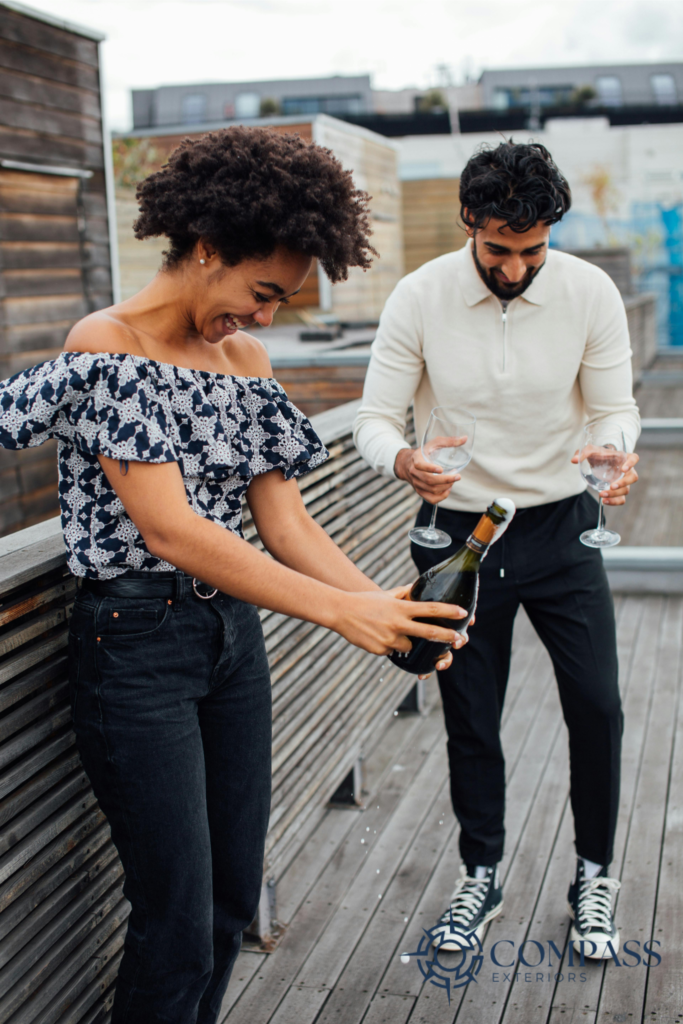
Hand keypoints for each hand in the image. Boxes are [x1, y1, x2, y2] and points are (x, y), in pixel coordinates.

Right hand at [335, 584, 468, 658]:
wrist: (341, 612)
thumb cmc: (365, 601)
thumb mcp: (387, 594)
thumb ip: (404, 593)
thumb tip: (416, 587)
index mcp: (401, 608)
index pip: (430, 610)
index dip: (449, 611)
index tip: (463, 612)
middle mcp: (397, 624)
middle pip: (428, 632)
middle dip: (446, 637)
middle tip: (459, 639)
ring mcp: (389, 639)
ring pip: (409, 647)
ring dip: (405, 642)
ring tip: (388, 631)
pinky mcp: (380, 650)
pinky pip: (392, 652)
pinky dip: (389, 646)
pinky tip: (376, 636)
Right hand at [394, 447, 461, 502]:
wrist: (408, 464)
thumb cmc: (424, 452)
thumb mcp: (434, 443)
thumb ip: (449, 441)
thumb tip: (465, 438)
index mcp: (416, 460)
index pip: (420, 466)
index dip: (430, 469)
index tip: (441, 469)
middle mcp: (414, 473)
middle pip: (429, 481)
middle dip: (446, 480)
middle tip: (458, 476)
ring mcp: (417, 484)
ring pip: (432, 490)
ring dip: (445, 487)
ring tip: (453, 480)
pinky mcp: (420, 492)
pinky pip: (431, 499)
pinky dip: (441, 497)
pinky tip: (448, 489)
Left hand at [571, 450, 639, 505]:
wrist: (599, 461)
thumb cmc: (599, 454)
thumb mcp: (591, 450)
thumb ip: (584, 453)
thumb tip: (574, 460)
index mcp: (623, 458)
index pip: (634, 458)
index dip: (631, 463)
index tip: (624, 469)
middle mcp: (627, 470)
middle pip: (633, 477)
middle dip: (624, 483)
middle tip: (611, 486)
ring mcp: (624, 482)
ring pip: (626, 490)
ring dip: (615, 494)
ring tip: (602, 495)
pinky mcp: (618, 491)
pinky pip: (621, 499)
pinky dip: (614, 502)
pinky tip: (604, 501)